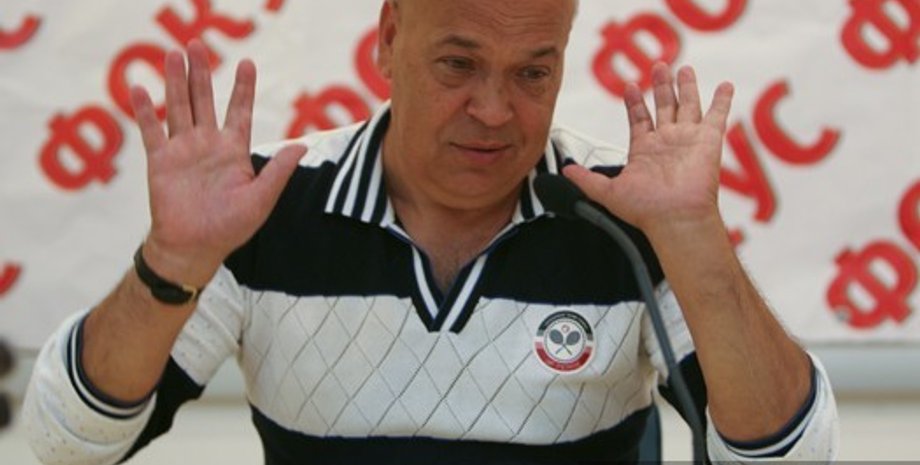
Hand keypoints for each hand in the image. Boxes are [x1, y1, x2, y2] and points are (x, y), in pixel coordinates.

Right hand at [130, 40, 305, 285]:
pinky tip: (140, 88)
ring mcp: (183, 151)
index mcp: (234, 152)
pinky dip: (145, 110)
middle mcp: (208, 145)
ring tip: (173, 54)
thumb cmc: (230, 229)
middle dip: (201, 74)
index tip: (247, 63)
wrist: (194, 249)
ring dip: (175, 81)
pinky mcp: (161, 162)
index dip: (243, 88)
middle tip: (197, 44)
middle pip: (204, 100)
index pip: (239, 112)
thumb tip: (303, 146)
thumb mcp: (261, 199)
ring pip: (179, 107)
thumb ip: (279, 171)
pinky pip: (152, 131)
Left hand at [564, 63, 732, 236]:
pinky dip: (722, 100)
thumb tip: (565, 171)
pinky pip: (718, 116)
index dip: (635, 102)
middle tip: (659, 65)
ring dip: (686, 86)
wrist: (674, 217)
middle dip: (661, 86)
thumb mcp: (607, 192)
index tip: (630, 85)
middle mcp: (667, 142)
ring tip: (683, 68)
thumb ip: (586, 179)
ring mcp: (688, 140)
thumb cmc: (645, 209)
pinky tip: (725, 85)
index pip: (639, 119)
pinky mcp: (709, 141)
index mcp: (645, 150)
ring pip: (688, 105)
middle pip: (665, 106)